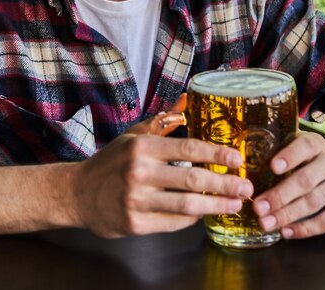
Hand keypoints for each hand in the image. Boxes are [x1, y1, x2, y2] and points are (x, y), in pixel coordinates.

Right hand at [70, 98, 252, 237]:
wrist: (77, 193)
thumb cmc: (110, 162)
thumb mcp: (133, 136)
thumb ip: (162, 122)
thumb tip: (186, 101)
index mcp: (142, 147)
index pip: (187, 149)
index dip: (216, 154)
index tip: (237, 158)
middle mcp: (139, 173)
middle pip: (193, 179)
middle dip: (225, 184)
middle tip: (247, 186)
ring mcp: (137, 200)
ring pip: (187, 205)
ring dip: (217, 205)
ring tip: (236, 203)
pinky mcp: (135, 224)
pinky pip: (174, 222)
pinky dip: (193, 217)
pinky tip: (205, 213)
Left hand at [253, 131, 324, 238]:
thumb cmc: (308, 156)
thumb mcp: (297, 144)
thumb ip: (278, 148)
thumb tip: (243, 158)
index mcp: (316, 145)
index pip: (305, 147)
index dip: (289, 156)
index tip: (272, 167)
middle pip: (305, 180)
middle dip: (280, 196)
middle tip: (259, 207)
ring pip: (313, 202)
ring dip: (287, 215)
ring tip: (266, 222)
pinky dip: (305, 229)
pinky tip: (286, 231)